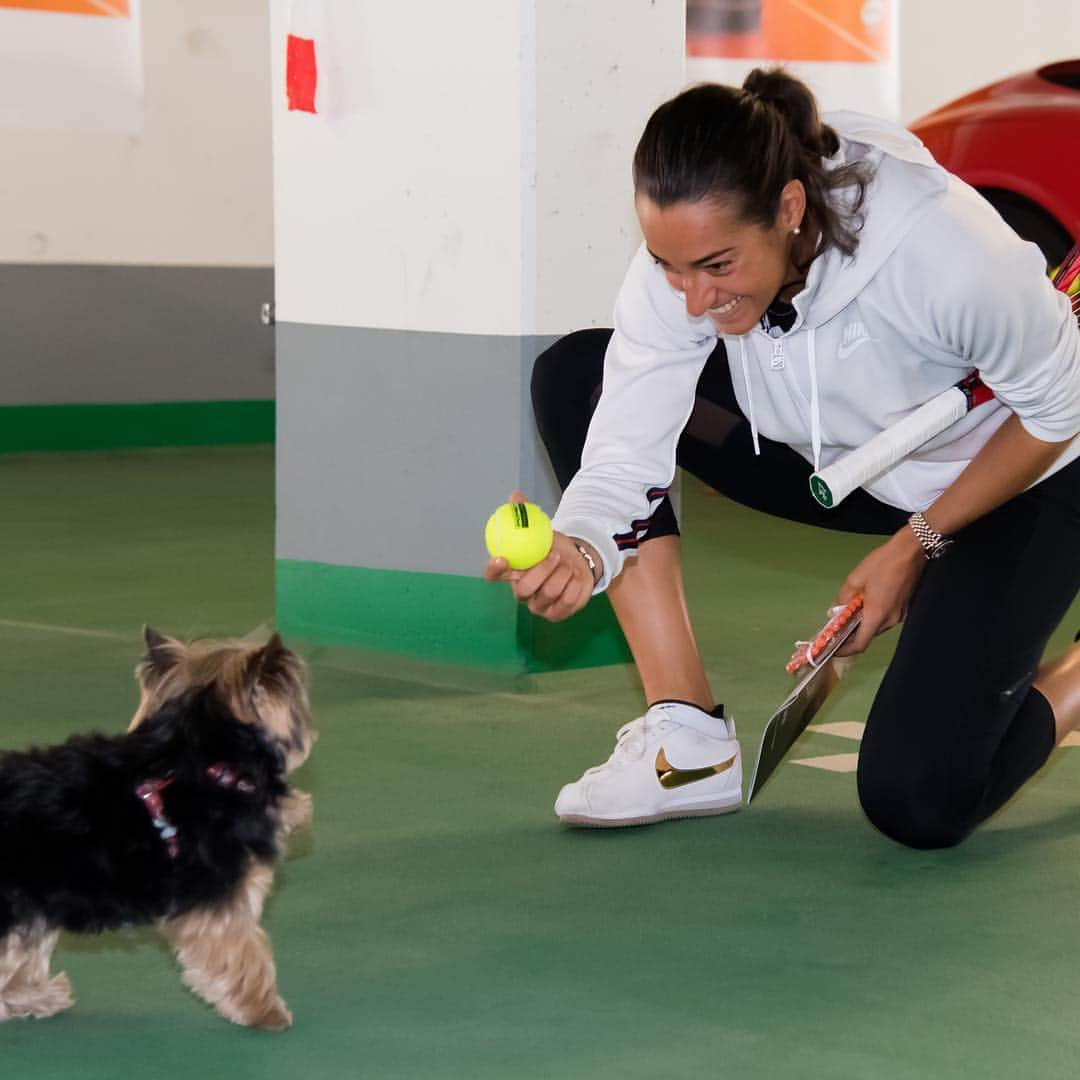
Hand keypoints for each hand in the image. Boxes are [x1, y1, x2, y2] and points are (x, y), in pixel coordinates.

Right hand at [483, 494, 598, 622]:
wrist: (577, 561)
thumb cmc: (552, 548)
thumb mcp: (541, 530)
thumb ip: (526, 515)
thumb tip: (516, 496)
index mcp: (511, 573)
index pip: (494, 575)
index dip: (494, 569)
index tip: (502, 558)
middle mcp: (521, 593)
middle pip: (524, 590)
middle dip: (542, 571)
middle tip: (555, 555)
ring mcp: (539, 606)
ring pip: (549, 593)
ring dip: (563, 573)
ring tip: (568, 563)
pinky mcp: (557, 613)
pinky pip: (567, 601)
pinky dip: (575, 584)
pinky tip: (576, 576)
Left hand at [834, 527, 925, 656]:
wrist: (910, 551)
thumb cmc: (883, 563)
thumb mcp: (855, 580)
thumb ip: (843, 599)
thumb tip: (835, 612)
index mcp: (877, 615)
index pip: (860, 645)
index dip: (845, 650)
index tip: (833, 648)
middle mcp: (891, 620)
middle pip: (868, 636)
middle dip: (851, 635)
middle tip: (837, 627)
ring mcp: (900, 615)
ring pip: (876, 627)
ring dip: (862, 624)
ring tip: (849, 612)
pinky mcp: (904, 608)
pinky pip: (884, 618)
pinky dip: (872, 617)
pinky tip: (864, 604)